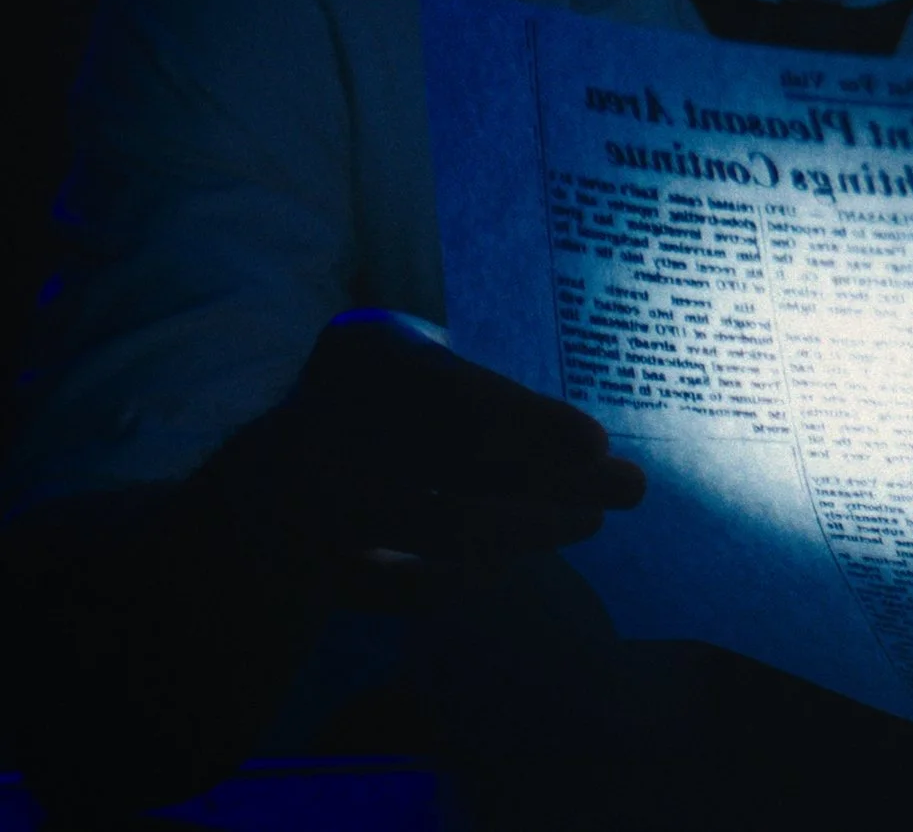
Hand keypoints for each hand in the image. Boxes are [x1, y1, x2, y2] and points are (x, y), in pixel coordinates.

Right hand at [199, 310, 644, 591]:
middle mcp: (332, 431)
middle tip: (631, 488)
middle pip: (462, 459)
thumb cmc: (354, 406)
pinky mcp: (314, 571)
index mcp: (362, 360)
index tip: (596, 443)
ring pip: (444, 528)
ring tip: (586, 521)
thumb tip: (583, 441)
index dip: (532, 423)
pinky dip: (464, 577)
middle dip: (556, 480)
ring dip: (531, 528)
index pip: (458, 396)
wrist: (247, 489)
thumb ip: (469, 386)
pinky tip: (511, 562)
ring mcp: (318, 509)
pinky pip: (405, 587)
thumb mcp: (396, 359)